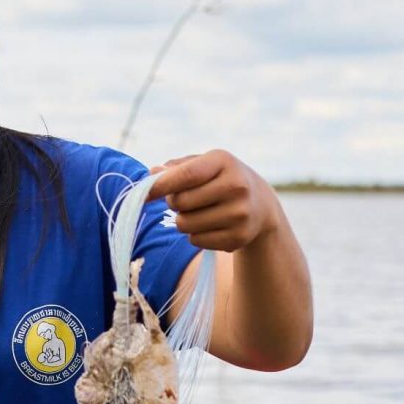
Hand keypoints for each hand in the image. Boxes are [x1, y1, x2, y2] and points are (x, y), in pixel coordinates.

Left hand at [147, 150, 282, 251]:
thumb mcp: (204, 165)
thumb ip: (176, 168)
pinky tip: (211, 225)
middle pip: (180, 202)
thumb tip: (152, 174)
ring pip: (185, 225)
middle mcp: (236, 186)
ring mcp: (240, 214)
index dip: (160, 185)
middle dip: (173, 202)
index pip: (186, 175)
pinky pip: (196, 241)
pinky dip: (195, 235)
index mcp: (223, 162)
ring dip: (183, 220)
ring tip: (199, 212)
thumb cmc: (221, 179)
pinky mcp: (239, 238)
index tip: (142, 194)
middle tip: (184, 200)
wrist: (260, 204)